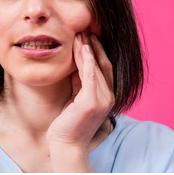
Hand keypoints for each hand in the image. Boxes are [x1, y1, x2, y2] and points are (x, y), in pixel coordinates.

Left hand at [46, 32, 114, 170]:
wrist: (66, 145)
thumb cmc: (68, 124)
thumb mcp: (75, 98)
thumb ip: (79, 83)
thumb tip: (77, 66)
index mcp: (105, 96)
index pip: (104, 69)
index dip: (98, 51)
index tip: (89, 36)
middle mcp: (108, 97)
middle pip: (103, 65)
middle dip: (94, 46)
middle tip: (85, 29)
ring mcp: (102, 100)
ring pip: (97, 68)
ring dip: (89, 49)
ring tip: (81, 34)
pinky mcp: (91, 102)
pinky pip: (91, 76)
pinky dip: (88, 61)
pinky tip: (83, 48)